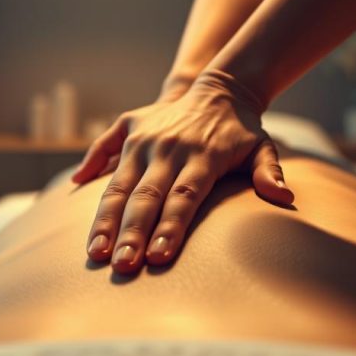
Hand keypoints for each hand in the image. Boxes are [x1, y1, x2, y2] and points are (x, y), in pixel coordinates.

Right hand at [71, 69, 293, 273]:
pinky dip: (88, 165)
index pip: (183, 197)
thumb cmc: (241, 132)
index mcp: (202, 156)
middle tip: (120, 266)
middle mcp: (169, 148)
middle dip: (132, 234)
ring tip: (95, 252)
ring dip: (106, 220)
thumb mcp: (263, 148)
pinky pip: (103, 147)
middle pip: (147, 197)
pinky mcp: (129, 129)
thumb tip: (284, 197)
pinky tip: (72, 190)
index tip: (157, 258)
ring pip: (120, 184)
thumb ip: (270, 172)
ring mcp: (146, 139)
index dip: (170, 228)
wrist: (219, 89)